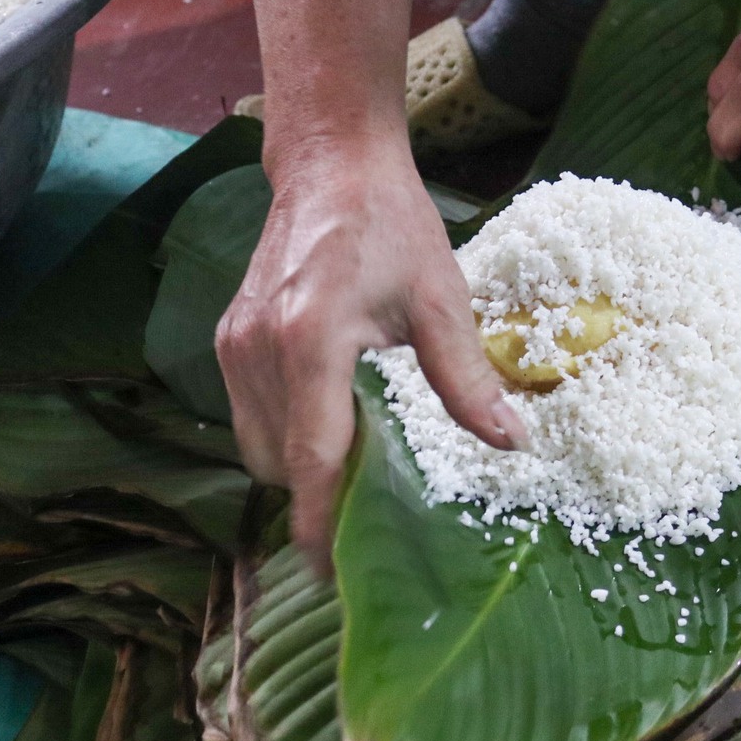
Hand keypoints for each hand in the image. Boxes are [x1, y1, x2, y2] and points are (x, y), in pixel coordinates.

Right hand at [215, 129, 521, 561]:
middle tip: (376, 506)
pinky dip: (286, 433)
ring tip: (360, 458)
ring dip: (301, 466)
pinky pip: (250, 416)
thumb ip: (469, 380)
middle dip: (320, 495)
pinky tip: (333, 418)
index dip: (322, 523)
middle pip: (281, 465)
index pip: (314, 457)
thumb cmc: (391, 224)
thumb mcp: (442, 300)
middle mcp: (259, 348)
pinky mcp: (228, 339)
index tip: (335, 574)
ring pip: (258, 447)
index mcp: (312, 340)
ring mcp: (235, 345)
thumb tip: (512, 443)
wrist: (332, 166)